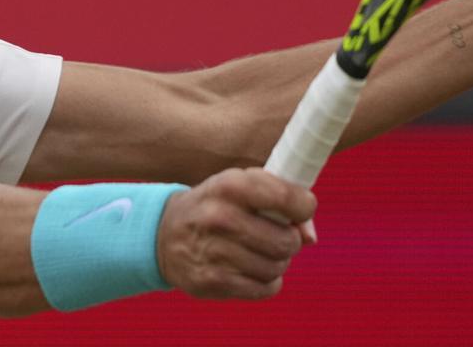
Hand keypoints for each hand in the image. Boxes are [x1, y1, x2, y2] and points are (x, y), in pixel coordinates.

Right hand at [156, 168, 316, 300]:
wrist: (163, 234)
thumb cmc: (214, 205)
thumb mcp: (239, 187)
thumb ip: (280, 200)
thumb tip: (309, 236)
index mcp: (229, 185)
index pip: (286, 197)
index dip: (304, 206)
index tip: (301, 208)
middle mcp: (220, 217)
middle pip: (285, 240)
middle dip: (290, 239)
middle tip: (279, 235)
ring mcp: (215, 251)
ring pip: (276, 267)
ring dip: (278, 261)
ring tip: (263, 251)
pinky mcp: (212, 281)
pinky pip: (264, 288)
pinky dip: (268, 281)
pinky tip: (254, 268)